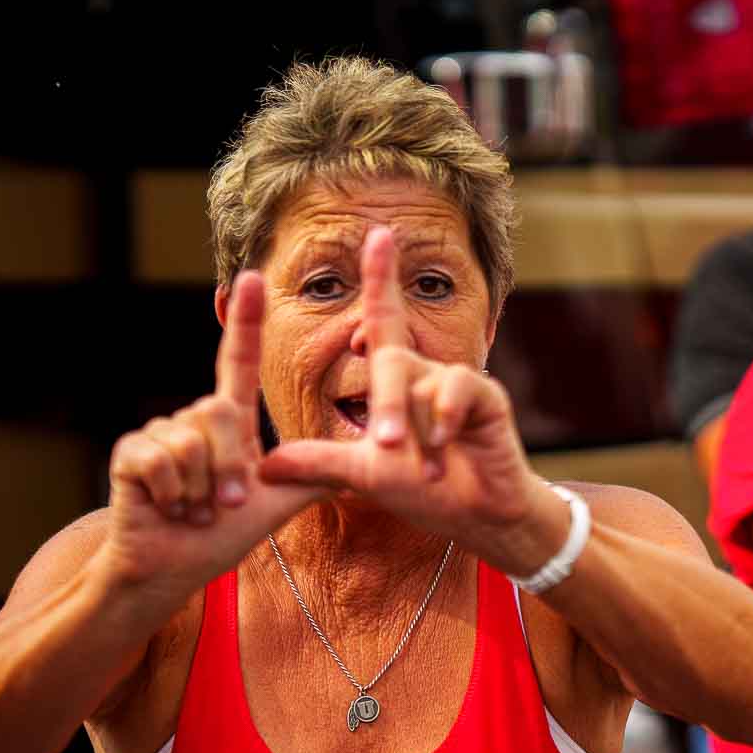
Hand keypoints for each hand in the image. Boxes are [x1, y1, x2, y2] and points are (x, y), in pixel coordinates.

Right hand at [101, 272, 325, 600]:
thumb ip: (314, 477)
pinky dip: (175, 494)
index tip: (253, 277)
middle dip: (230, 468)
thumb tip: (369, 462)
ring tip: (196, 509)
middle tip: (225, 504)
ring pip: (192, 440)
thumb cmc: (222, 537)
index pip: (238, 362)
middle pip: (221, 412)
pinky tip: (168, 508)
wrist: (172, 570)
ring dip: (203, 488)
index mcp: (228, 422)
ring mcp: (158, 431)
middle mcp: (193, 417)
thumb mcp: (279, 506)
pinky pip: (162, 459)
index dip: (245, 321)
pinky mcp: (130, 452)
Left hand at [258, 227, 555, 562]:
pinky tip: (446, 443)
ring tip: (426, 466)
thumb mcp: (362, 476)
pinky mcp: (487, 396)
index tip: (377, 235)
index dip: (379, 279)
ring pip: (421, 380)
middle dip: (387, 405)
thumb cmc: (425, 491)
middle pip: (392, 359)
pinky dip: (444, 418)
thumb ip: (319, 463)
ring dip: (419, 430)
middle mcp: (425, 374)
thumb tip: (264, 464)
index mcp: (397, 383)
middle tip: (388, 446)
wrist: (478, 517)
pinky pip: (455, 387)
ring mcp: (456, 383)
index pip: (383, 320)